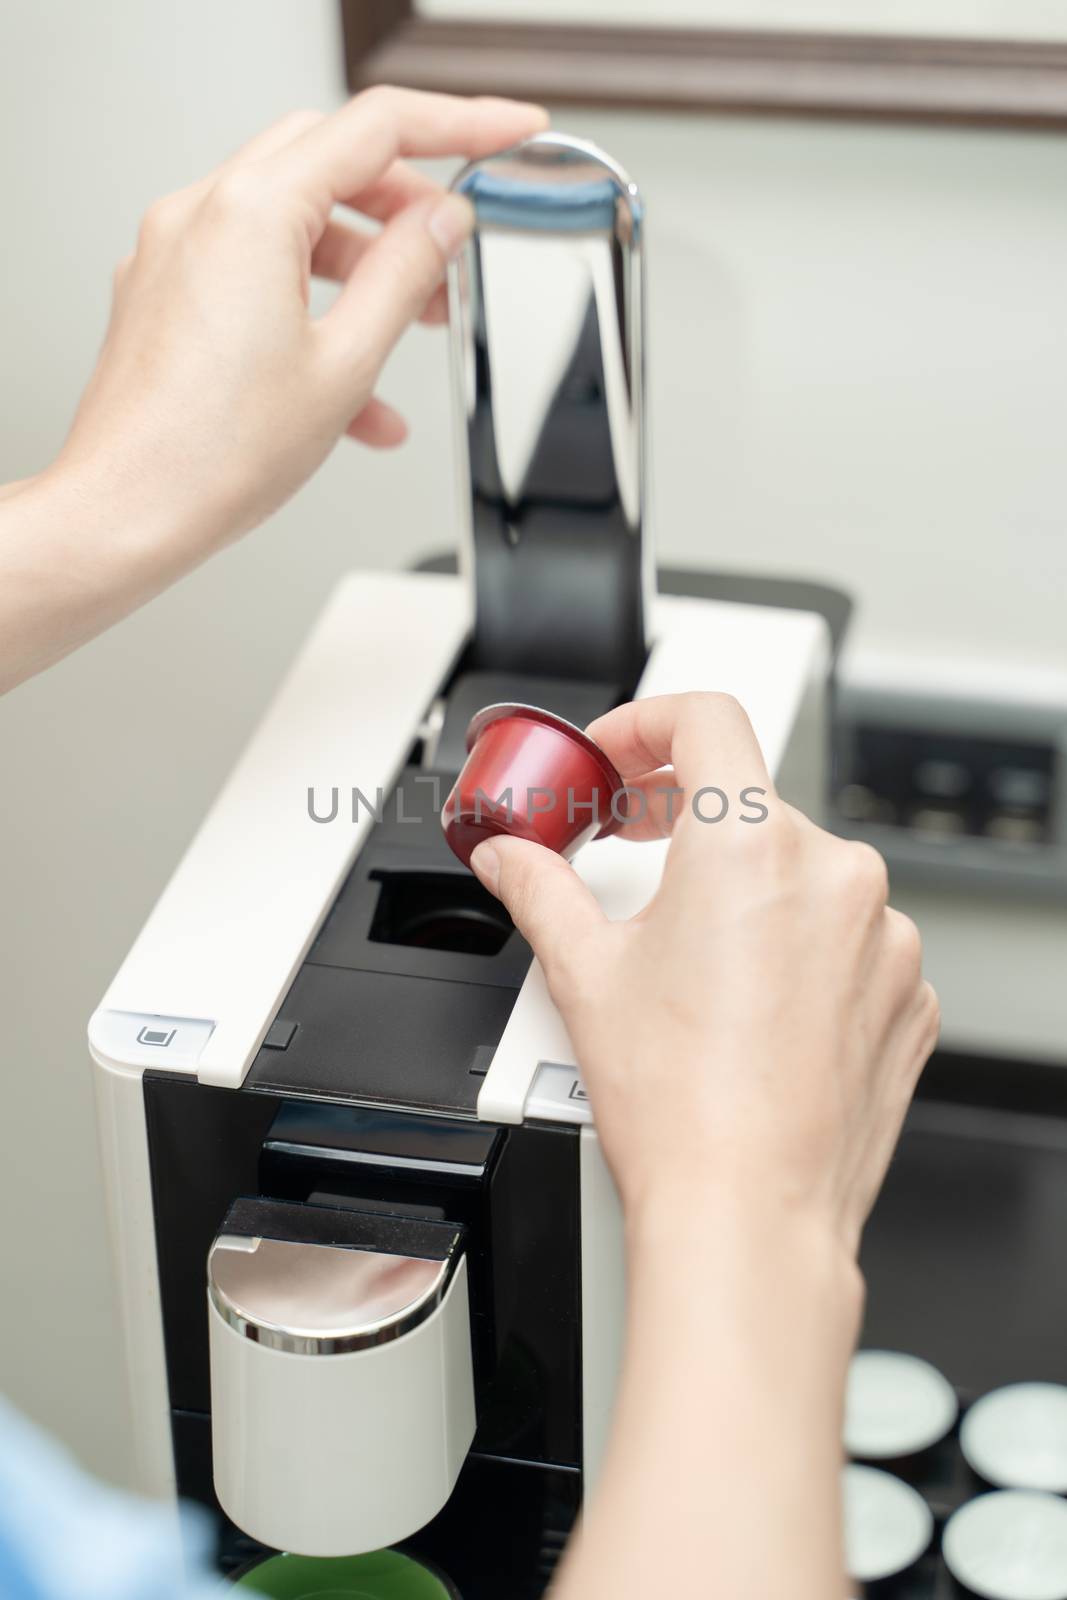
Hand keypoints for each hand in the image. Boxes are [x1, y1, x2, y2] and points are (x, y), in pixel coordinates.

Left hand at [57, 88, 546, 561]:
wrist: (130, 511)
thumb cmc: (214, 454)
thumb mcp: (345, 364)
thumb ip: (405, 278)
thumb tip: (441, 226)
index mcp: (251, 213)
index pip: (375, 129)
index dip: (459, 125)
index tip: (506, 131)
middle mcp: (202, 215)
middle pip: (328, 163)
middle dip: (402, 201)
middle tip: (451, 246)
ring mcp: (176, 252)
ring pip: (292, 221)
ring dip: (361, 261)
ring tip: (414, 320)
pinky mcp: (165, 293)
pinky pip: (254, 272)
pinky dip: (312, 304)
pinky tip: (353, 381)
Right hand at [471, 691, 938, 1261]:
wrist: (748, 1212)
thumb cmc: (678, 1105)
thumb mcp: (584, 973)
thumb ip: (538, 887)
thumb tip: (508, 857)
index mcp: (749, 845)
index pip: (704, 718)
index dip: (645, 723)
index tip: (619, 759)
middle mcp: (832, 874)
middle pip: (749, 802)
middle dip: (680, 817)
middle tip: (627, 844)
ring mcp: (883, 935)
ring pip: (801, 872)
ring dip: (743, 888)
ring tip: (687, 952)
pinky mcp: (905, 991)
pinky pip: (848, 936)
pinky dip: (797, 947)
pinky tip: (748, 1001)